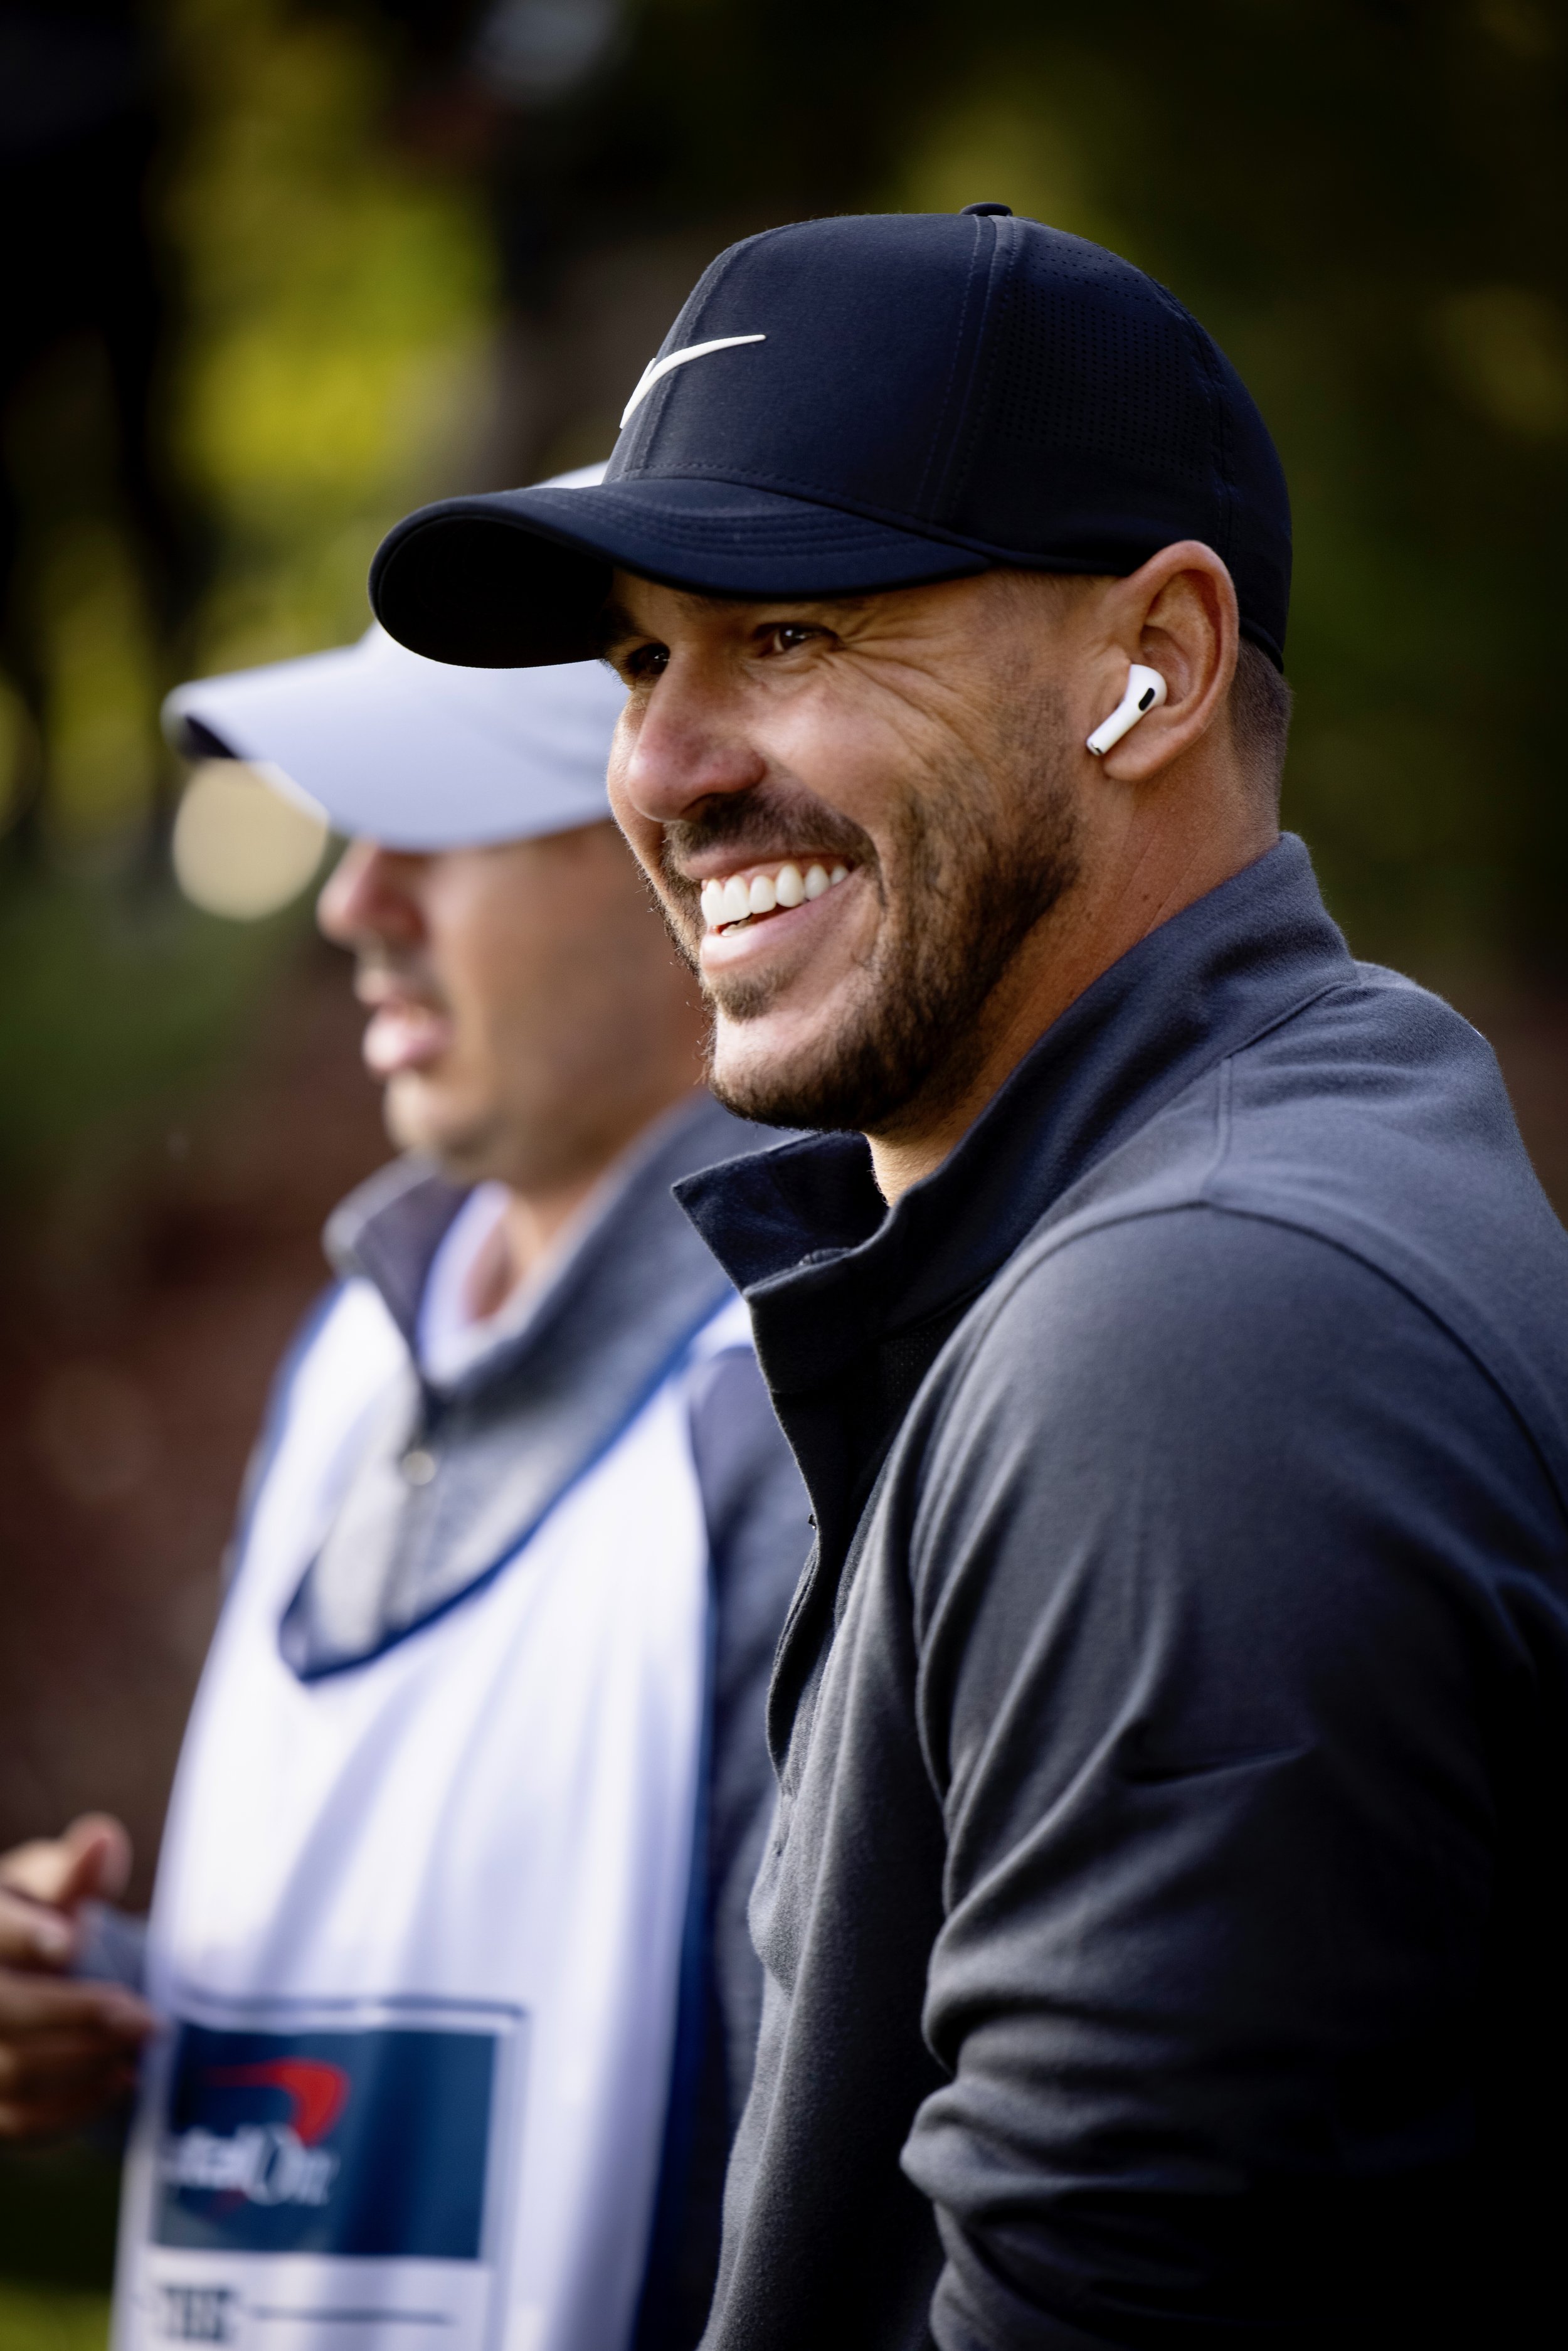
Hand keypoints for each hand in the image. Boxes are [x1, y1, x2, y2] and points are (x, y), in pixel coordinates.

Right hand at [0, 1815, 155, 2137]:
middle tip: (146, 2016)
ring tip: (142, 2043)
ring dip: (85, 2061)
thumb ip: (74, 1873)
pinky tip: (121, 2081)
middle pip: (5, 2010)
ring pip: (11, 2072)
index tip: (70, 1940)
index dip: (24, 1936)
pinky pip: (18, 2122)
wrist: (11, 1973)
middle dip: (77, 2013)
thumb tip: (102, 1838)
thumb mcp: (46, 1886)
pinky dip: (73, 2109)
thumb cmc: (33, 1919)